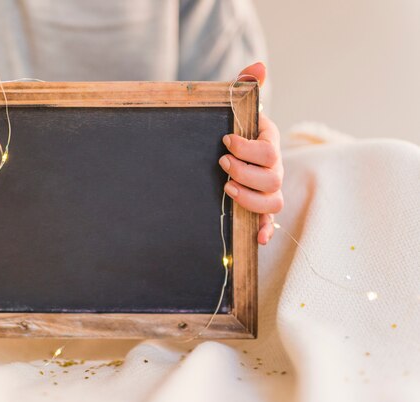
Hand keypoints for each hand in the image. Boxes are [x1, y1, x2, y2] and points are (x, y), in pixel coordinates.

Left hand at [219, 62, 283, 244]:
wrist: (230, 146)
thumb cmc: (235, 127)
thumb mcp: (239, 106)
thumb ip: (247, 85)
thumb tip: (259, 67)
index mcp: (269, 144)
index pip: (268, 151)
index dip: (247, 148)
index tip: (225, 141)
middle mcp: (274, 168)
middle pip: (273, 179)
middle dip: (245, 173)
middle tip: (222, 165)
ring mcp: (269, 189)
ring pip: (273, 201)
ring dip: (251, 199)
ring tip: (227, 189)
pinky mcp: (261, 206)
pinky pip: (270, 223)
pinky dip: (265, 232)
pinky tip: (257, 239)